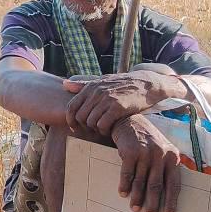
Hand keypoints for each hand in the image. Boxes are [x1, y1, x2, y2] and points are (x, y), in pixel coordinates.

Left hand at [62, 70, 182, 137]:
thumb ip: (83, 84)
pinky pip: (103, 124)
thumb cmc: (122, 84)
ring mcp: (107, 99)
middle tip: (92, 129)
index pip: (71, 106)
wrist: (146, 83)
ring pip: (91, 122)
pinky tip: (109, 130)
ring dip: (95, 129)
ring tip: (102, 128)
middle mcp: (96, 92)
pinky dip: (104, 130)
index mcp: (90, 87)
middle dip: (84, 126)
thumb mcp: (102, 81)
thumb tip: (65, 84)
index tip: (74, 127)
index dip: (70, 120)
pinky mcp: (118, 107)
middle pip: (80, 116)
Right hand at [110, 114, 181, 211]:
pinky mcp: (130, 151)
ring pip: (141, 181)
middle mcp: (160, 155)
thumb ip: (166, 166)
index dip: (171, 202)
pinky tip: (123, 193)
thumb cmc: (147, 139)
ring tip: (135, 208)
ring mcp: (145, 153)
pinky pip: (127, 173)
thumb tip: (168, 193)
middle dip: (153, 203)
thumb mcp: (162, 149)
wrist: (129, 120)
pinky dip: (124, 184)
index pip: (174, 184)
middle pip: (157, 185)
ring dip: (137, 197)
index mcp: (173, 157)